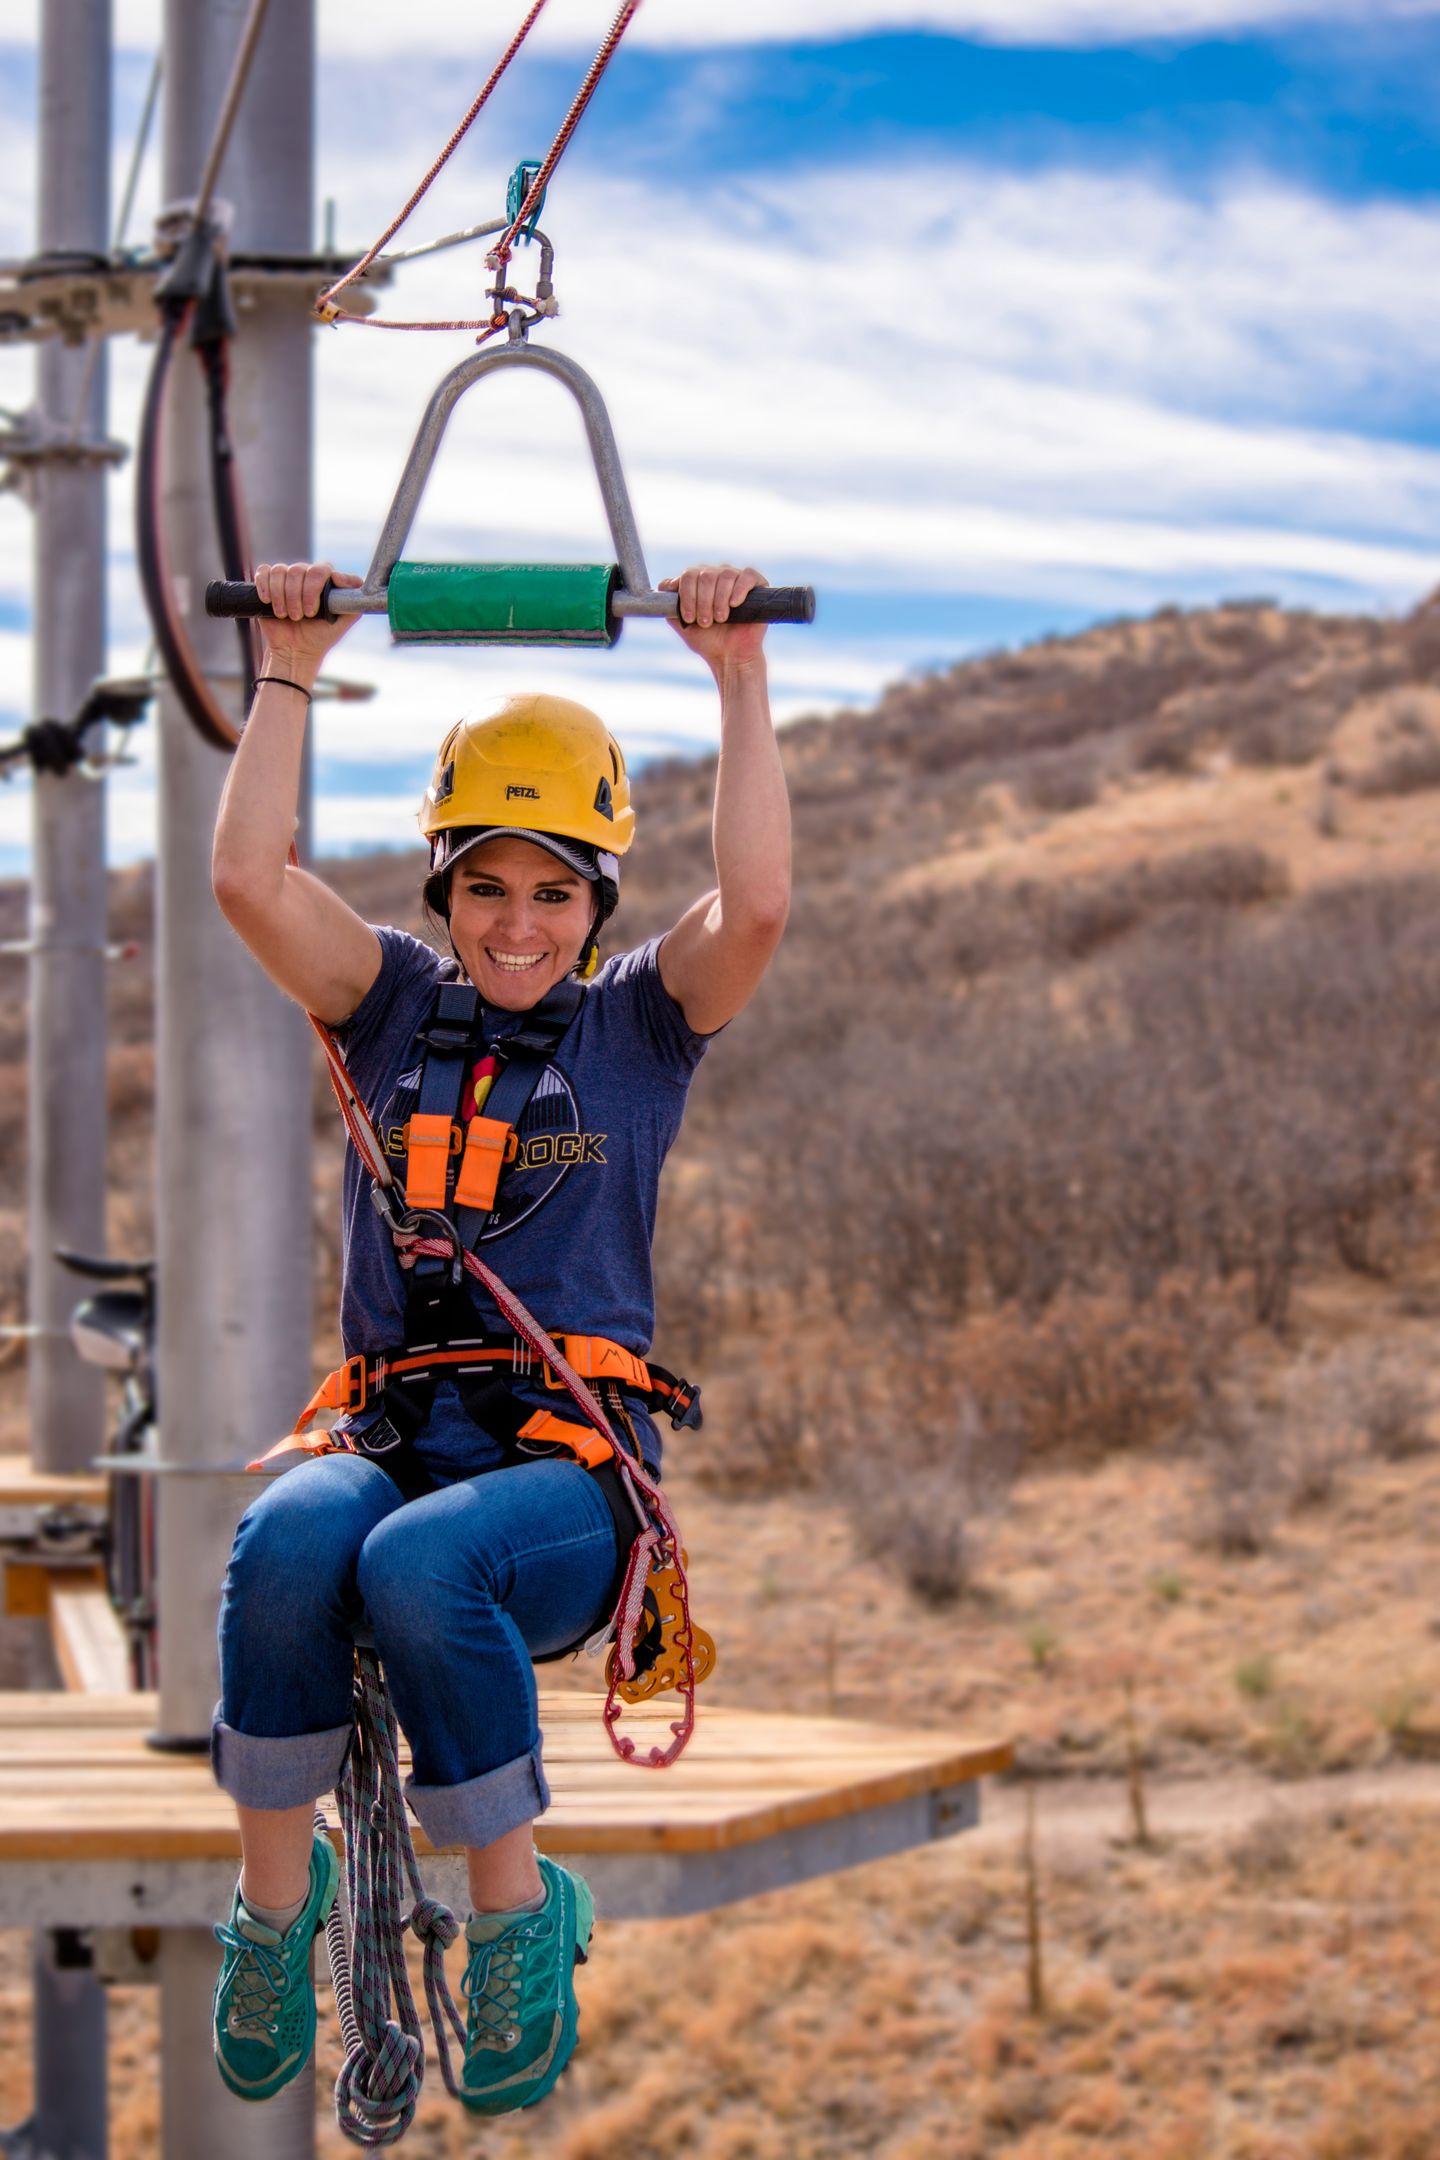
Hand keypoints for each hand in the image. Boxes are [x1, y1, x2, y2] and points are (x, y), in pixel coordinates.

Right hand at [254, 561, 362, 680]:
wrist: (295, 651)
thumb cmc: (320, 637)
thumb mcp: (343, 623)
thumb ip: (353, 603)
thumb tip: (354, 583)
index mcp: (325, 581)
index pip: (322, 569)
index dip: (315, 586)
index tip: (314, 609)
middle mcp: (307, 576)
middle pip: (299, 570)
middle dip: (298, 596)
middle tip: (300, 617)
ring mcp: (288, 579)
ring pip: (280, 571)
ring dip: (282, 596)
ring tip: (286, 616)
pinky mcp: (269, 583)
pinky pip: (264, 572)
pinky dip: (265, 586)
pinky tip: (268, 602)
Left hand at [661, 564, 767, 671]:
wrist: (731, 657)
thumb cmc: (707, 641)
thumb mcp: (681, 624)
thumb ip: (670, 605)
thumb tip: (665, 585)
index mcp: (699, 582)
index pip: (689, 574)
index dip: (687, 595)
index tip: (688, 618)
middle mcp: (717, 576)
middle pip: (706, 574)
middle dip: (703, 600)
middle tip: (705, 622)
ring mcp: (736, 579)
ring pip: (725, 574)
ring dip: (720, 599)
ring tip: (720, 619)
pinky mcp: (756, 585)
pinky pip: (747, 576)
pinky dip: (739, 589)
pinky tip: (734, 604)